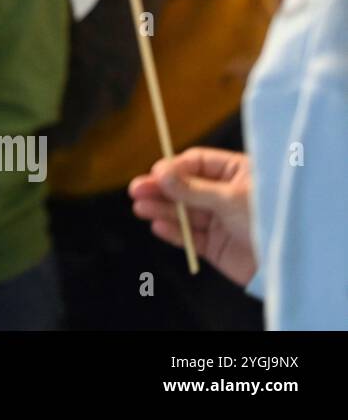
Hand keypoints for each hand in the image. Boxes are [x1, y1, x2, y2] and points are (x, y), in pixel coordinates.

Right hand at [128, 147, 256, 286]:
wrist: (292, 265)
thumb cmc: (270, 220)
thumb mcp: (230, 198)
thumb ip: (192, 188)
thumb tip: (160, 174)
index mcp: (237, 173)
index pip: (197, 163)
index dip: (174, 168)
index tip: (155, 174)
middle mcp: (226, 195)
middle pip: (185, 188)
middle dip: (161, 189)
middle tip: (136, 190)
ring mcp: (220, 220)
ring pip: (183, 212)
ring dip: (161, 209)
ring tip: (141, 208)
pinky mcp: (216, 246)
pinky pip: (190, 236)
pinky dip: (173, 232)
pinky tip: (158, 225)